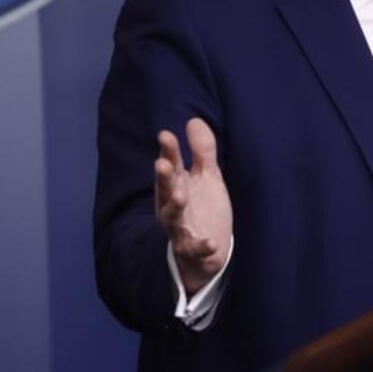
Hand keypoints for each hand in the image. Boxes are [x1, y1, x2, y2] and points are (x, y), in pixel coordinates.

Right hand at [154, 118, 232, 295]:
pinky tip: (210, 243)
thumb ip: (202, 151)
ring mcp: (180, 228)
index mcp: (176, 186)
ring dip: (175, 207)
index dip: (168, 152)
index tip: (165, 135)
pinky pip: (194, 248)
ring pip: (172, 218)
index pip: (171, 166)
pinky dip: (201, 246)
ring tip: (181, 196)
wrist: (208, 251)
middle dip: (164, 178)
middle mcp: (173, 206)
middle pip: (166, 190)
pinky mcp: (192, 249)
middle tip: (162, 164)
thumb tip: (194, 120)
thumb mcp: (207, 176)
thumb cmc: (203, 208)